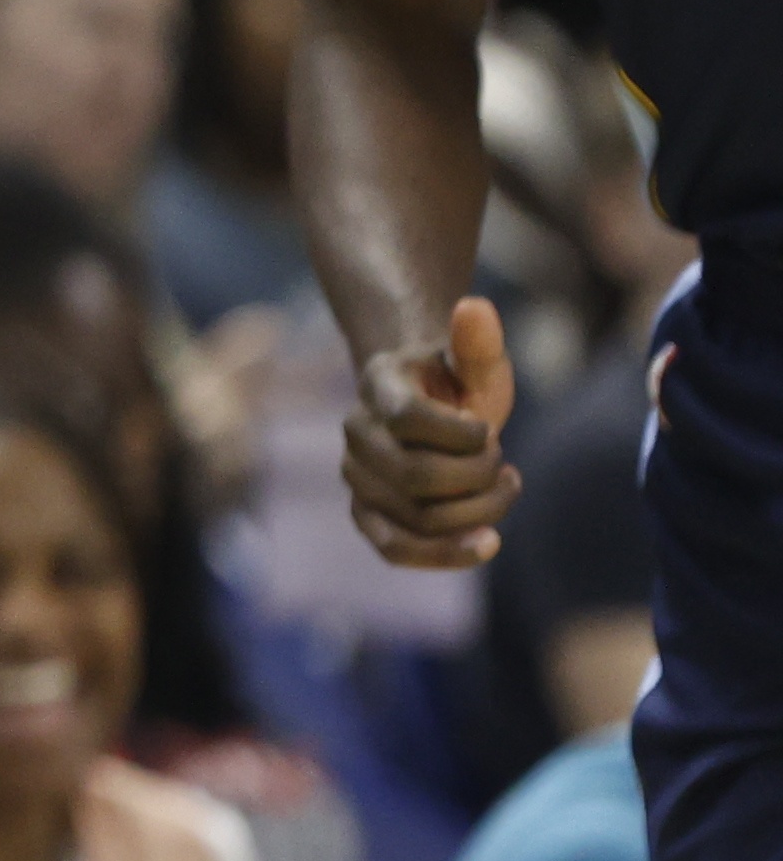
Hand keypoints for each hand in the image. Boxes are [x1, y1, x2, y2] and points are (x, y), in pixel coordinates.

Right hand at [345, 296, 514, 569]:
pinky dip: (443, 554)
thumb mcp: (476, 362)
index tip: (490, 429)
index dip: (465, 435)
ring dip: (479, 512)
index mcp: (378, 386)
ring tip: (503, 489)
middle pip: (419, 477)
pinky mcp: (366, 514)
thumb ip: (477, 344)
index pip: (412, 420)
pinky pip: (395, 548)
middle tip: (503, 462)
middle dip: (479, 477)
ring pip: (419, 516)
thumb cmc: (458, 385)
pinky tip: (487, 545)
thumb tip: (474, 306)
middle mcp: (357, 433)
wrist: (429, 413)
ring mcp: (356, 477)